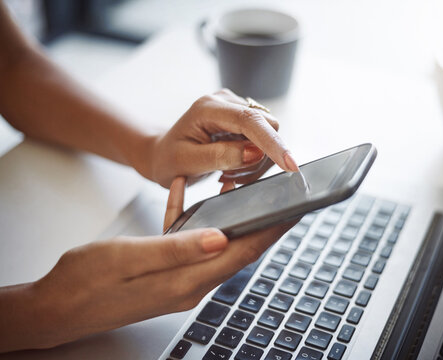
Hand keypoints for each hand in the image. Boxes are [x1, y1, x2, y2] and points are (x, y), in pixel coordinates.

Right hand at [0, 178, 292, 351]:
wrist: (56, 307)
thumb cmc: (86, 282)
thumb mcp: (129, 257)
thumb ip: (177, 248)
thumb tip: (222, 238)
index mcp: (184, 282)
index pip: (241, 254)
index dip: (270, 233)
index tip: (293, 213)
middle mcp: (188, 286)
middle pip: (237, 253)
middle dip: (261, 228)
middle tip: (282, 203)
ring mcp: (177, 283)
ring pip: (215, 248)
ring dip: (229, 222)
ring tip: (241, 196)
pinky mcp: (165, 277)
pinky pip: (187, 247)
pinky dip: (188, 223)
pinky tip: (182, 200)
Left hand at [139, 89, 298, 187]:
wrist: (162, 154)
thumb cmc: (169, 160)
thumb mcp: (188, 163)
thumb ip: (221, 156)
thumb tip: (256, 153)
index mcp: (208, 108)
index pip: (249, 120)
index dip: (272, 142)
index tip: (290, 164)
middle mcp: (225, 101)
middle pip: (266, 125)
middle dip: (261, 155)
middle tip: (233, 175)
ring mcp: (235, 107)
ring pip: (268, 134)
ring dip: (255, 161)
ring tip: (228, 172)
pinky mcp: (242, 117)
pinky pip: (263, 139)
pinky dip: (253, 159)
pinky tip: (232, 165)